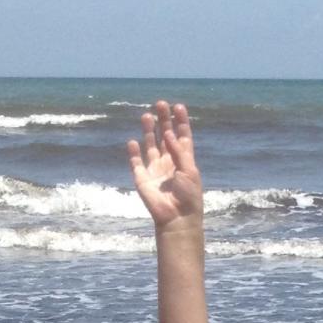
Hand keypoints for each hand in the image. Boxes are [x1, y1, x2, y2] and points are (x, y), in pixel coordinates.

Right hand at [127, 99, 202, 226]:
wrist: (177, 218)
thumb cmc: (189, 196)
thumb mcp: (190, 171)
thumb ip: (179, 151)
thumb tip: (167, 133)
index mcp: (184, 160)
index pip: (182, 136)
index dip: (180, 121)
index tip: (178, 106)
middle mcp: (169, 162)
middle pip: (165, 136)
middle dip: (163, 120)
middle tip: (160, 104)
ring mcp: (155, 169)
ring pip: (150, 145)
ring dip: (149, 130)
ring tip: (147, 115)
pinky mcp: (142, 178)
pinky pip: (136, 162)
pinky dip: (133, 152)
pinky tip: (133, 141)